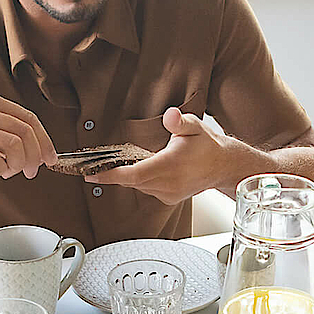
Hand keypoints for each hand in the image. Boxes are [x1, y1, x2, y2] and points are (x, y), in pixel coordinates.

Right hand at [0, 91, 56, 178]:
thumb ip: (3, 128)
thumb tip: (37, 149)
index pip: (29, 119)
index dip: (44, 141)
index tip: (49, 159)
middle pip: (25, 133)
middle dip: (34, 157)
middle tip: (31, 172)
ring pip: (13, 146)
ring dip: (17, 165)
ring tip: (8, 172)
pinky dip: (0, 169)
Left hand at [87, 107, 262, 203]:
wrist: (222, 166)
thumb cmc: (207, 145)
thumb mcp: (195, 126)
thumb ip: (180, 121)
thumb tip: (170, 115)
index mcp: (171, 164)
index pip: (134, 174)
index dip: (111, 175)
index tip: (91, 175)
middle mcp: (169, 182)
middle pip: (131, 180)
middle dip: (114, 172)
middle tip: (95, 165)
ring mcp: (169, 193)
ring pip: (138, 186)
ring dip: (128, 175)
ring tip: (121, 163)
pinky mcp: (169, 198)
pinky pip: (147, 190)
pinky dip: (141, 180)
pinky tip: (147, 168)